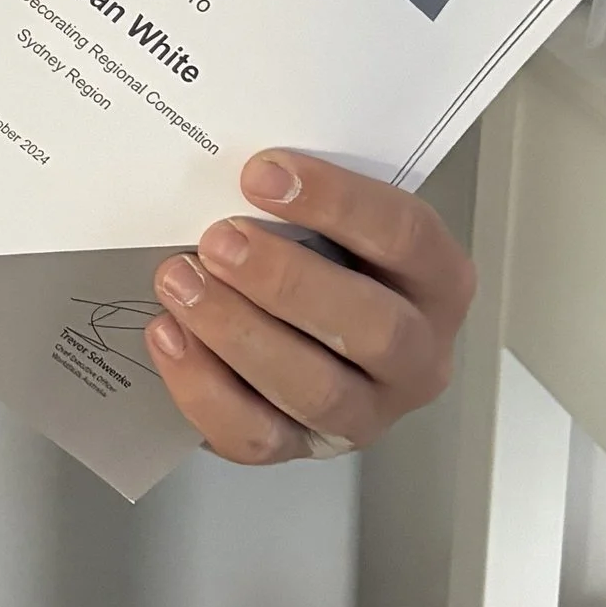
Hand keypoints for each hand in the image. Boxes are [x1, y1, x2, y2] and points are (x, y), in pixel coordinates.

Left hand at [144, 151, 475, 465]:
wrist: (294, 329)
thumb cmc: (319, 257)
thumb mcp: (327, 220)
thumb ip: (298, 197)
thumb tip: (234, 159)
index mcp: (436, 282)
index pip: (406, 238)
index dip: (335, 201)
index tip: (261, 173)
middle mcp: (416, 355)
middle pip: (374, 328)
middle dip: (286, 282)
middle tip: (219, 241)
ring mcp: (365, 411)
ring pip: (315, 389)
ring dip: (238, 333)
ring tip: (180, 283)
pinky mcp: (302, 447)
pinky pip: (257, 435)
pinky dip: (204, 387)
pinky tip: (169, 335)